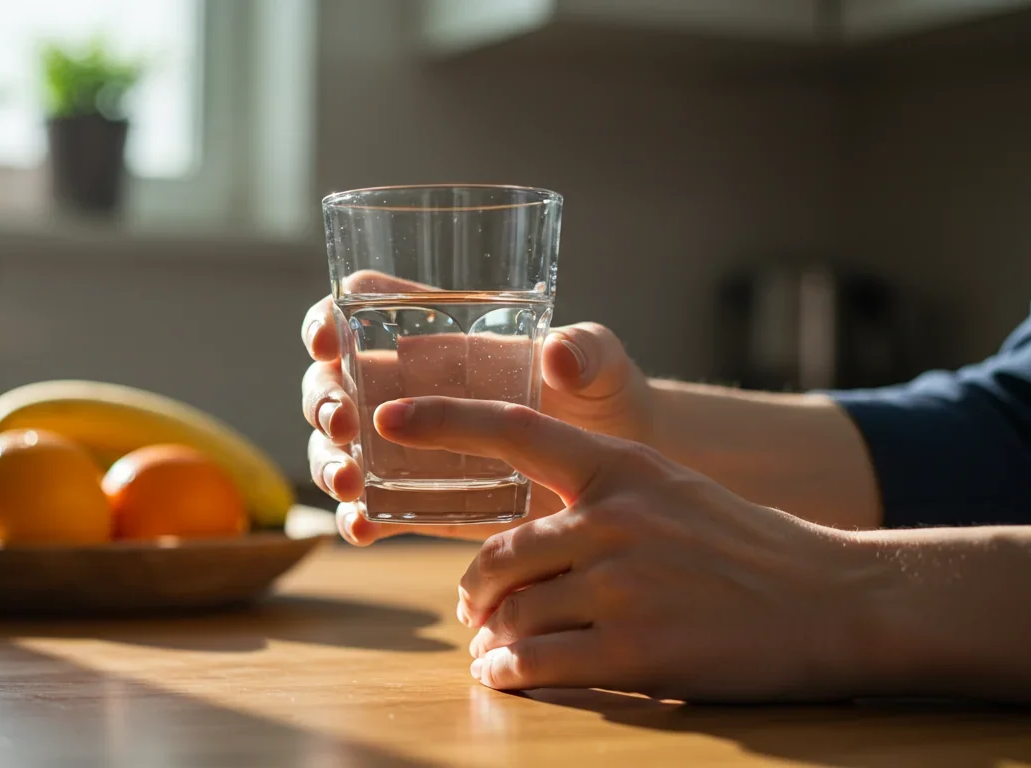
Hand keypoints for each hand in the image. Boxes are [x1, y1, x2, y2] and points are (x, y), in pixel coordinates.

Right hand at [301, 272, 652, 544]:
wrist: (619, 474)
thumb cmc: (604, 397)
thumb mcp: (602, 364)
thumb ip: (587, 350)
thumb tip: (560, 355)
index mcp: (439, 336)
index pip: (361, 309)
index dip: (329, 319)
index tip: (328, 339)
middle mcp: (408, 389)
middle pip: (331, 383)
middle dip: (321, 401)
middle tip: (343, 423)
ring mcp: (406, 449)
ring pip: (337, 449)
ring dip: (329, 463)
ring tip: (349, 484)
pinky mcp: (419, 502)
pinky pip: (370, 510)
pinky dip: (357, 520)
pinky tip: (364, 527)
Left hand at [373, 396, 887, 701]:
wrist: (834, 600)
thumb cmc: (744, 547)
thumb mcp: (669, 490)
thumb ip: (595, 498)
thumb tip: (515, 540)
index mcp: (621, 467)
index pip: (514, 428)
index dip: (441, 420)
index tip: (386, 416)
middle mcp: (615, 518)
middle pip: (497, 554)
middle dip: (475, 590)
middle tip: (473, 609)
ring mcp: (625, 585)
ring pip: (513, 613)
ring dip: (490, 637)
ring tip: (491, 648)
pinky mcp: (638, 651)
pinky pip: (537, 662)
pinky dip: (509, 672)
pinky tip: (506, 674)